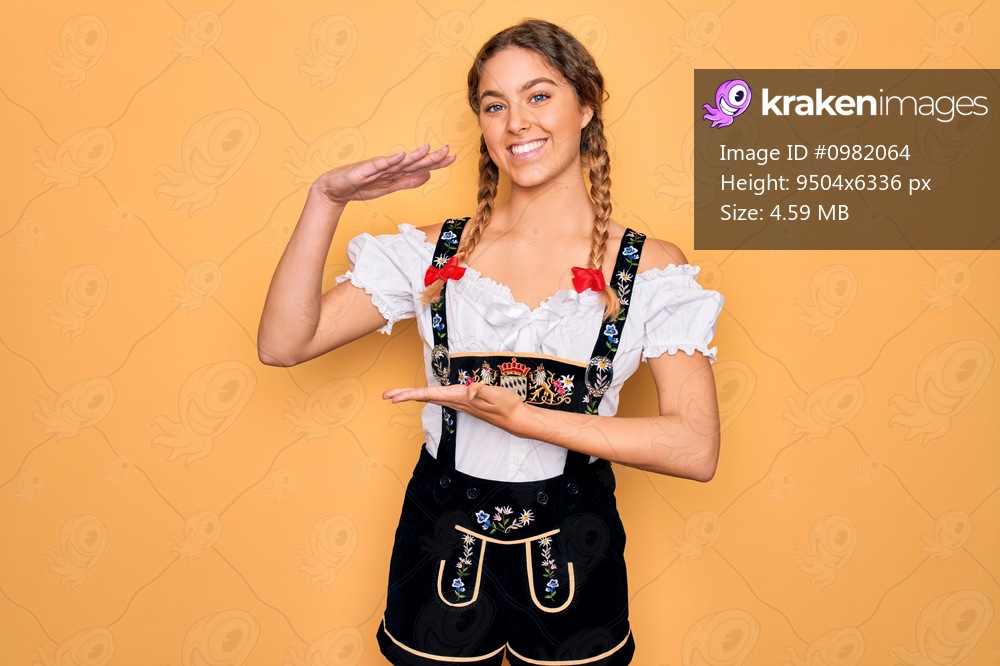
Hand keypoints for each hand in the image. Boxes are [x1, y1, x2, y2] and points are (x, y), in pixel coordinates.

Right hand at [313, 144, 454, 206]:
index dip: (436, 162)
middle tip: (448, 150)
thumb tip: (428, 175)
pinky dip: (390, 160)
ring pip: (399, 162)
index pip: (420, 166)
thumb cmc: (361, 186)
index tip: (452, 157)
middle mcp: (389, 167)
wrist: (335, 190)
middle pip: (414, 162)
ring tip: (428, 148)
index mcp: (396, 171)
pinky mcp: (365, 170)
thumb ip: (408, 181)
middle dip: (431, 157)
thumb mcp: (390, 187)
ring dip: (414, 156)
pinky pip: (379, 165)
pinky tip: (401, 155)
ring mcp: (377, 168)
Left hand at [383, 383, 526, 434]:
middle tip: (386, 396)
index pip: (430, 394)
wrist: (516, 419)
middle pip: (425, 397)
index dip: (411, 394)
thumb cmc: (507, 406)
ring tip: (398, 395)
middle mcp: (456, 402)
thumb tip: (467, 392)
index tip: (395, 397)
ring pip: (431, 398)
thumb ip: (482, 392)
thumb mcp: (497, 396)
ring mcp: (459, 403)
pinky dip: (427, 395)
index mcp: (459, 398)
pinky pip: (440, 398)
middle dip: (405, 396)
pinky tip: (423, 395)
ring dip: (414, 396)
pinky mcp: (464, 403)